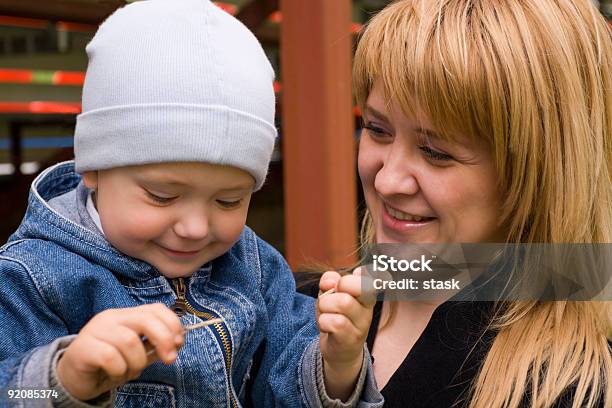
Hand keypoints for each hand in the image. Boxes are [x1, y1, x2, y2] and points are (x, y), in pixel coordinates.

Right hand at [57, 303, 183, 400]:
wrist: (73, 379)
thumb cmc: (109, 364)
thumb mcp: (138, 353)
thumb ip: (155, 346)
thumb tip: (178, 341)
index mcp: (126, 315)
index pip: (155, 309)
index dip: (172, 324)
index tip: (179, 343)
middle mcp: (111, 317)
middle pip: (145, 319)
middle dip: (163, 339)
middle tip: (170, 359)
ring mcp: (95, 330)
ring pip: (130, 341)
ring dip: (138, 362)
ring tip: (131, 371)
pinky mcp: (82, 347)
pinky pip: (111, 357)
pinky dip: (120, 369)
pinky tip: (116, 373)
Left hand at [317, 267, 374, 400]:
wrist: (339, 351)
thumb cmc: (335, 317)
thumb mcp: (331, 294)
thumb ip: (330, 280)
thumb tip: (331, 280)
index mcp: (365, 293)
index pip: (372, 276)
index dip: (359, 275)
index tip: (343, 285)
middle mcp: (367, 307)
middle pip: (352, 285)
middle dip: (333, 289)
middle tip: (329, 300)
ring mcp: (361, 324)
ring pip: (342, 302)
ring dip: (325, 306)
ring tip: (326, 314)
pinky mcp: (350, 338)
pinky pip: (334, 322)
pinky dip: (323, 321)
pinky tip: (326, 326)